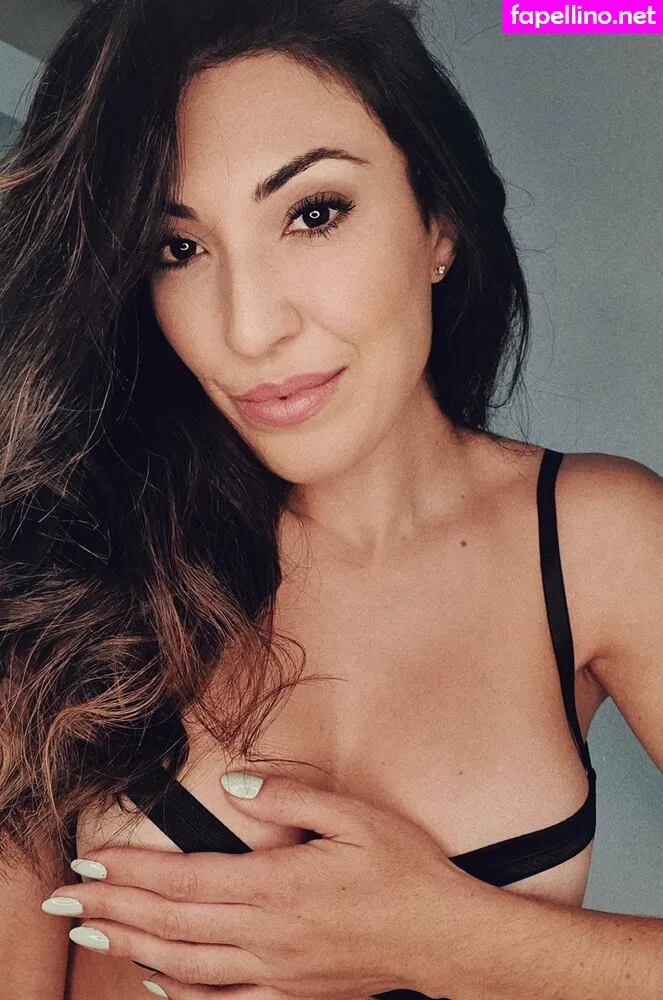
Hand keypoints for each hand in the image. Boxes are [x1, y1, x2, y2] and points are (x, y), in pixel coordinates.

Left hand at [43, 772, 477, 999]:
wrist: (444, 937)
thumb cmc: (404, 870)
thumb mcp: (354, 816)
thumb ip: (290, 797)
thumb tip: (236, 784)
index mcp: (278, 885)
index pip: (184, 877)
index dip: (131, 870)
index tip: (90, 860)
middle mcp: (266, 933)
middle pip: (171, 921)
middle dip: (111, 907)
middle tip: (63, 897)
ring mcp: (275, 969)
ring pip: (183, 963)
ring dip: (129, 945)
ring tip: (86, 933)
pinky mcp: (290, 991)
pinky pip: (220, 998)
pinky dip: (177, 990)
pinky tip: (152, 978)